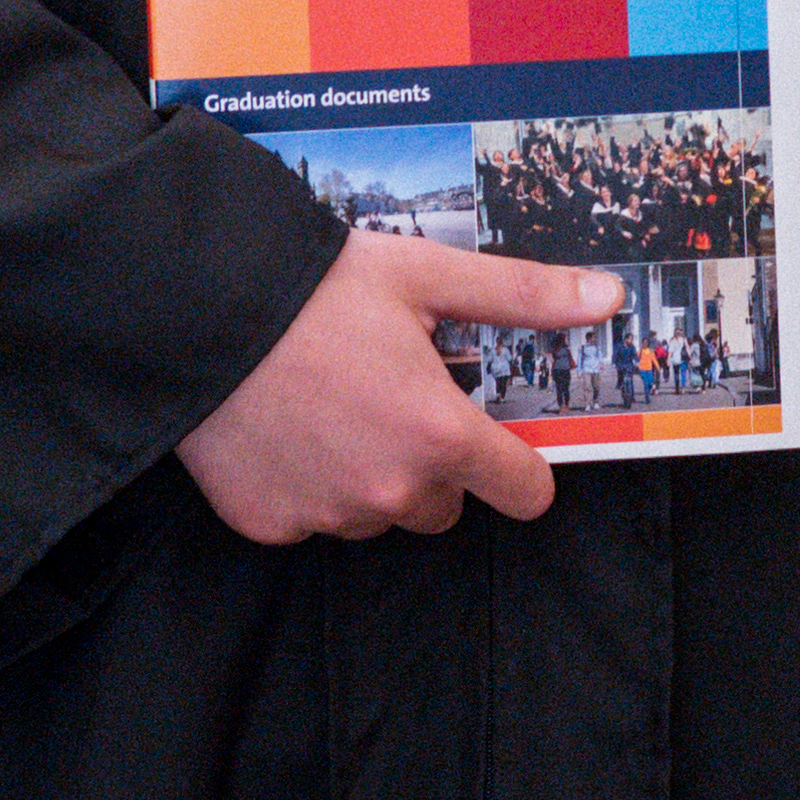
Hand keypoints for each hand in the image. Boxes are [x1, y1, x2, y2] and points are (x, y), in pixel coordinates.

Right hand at [177, 229, 620, 543]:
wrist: (196, 308)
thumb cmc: (314, 287)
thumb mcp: (428, 276)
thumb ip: (522, 296)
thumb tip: (604, 298)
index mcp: (440, 433)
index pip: (523, 491)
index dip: (521, 468)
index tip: (505, 448)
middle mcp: (389, 488)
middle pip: (445, 505)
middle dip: (433, 462)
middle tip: (392, 398)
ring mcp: (326, 512)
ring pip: (378, 514)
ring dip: (371, 477)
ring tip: (334, 406)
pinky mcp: (269, 524)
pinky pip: (313, 519)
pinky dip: (308, 485)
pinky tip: (287, 430)